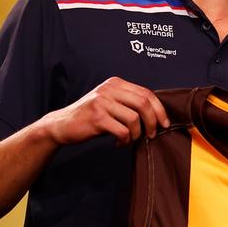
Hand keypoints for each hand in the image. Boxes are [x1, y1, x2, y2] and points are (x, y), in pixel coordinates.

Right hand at [40, 77, 169, 146]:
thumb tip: (157, 115)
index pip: (146, 93)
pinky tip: (119, 143)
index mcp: (115, 83)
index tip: (165, 123)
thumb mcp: (110, 103)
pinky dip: (125, 140)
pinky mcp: (97, 117)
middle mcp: (109, 89)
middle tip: (153, 135)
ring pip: (134, 119)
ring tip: (130, 140)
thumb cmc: (91, 117)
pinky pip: (122, 131)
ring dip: (137, 134)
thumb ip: (129, 103)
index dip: (159, 109)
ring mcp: (102, 102)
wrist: (62, 125)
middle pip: (143, 103)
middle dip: (153, 121)